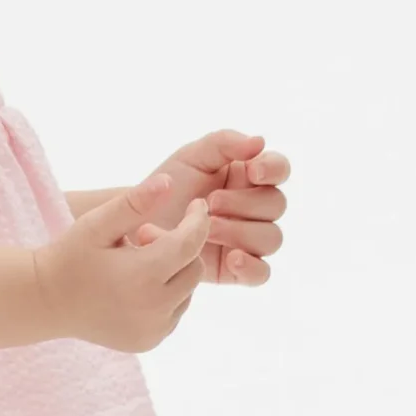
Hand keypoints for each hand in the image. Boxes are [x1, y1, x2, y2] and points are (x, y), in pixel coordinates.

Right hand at [34, 176, 210, 351]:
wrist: (46, 302)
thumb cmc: (70, 256)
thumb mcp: (97, 223)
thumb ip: (133, 202)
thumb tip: (169, 182)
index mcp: (142, 276)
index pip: (190, 243)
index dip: (198, 220)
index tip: (196, 204)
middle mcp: (153, 309)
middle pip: (194, 268)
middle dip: (179, 248)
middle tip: (143, 238)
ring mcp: (152, 330)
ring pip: (188, 291)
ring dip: (174, 272)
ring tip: (137, 262)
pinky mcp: (149, 341)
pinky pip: (175, 311)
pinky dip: (166, 295)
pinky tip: (138, 285)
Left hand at [147, 130, 289, 284]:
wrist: (136, 226)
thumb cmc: (164, 188)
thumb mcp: (189, 158)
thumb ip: (223, 143)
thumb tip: (260, 142)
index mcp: (247, 177)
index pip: (279, 169)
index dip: (273, 169)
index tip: (253, 172)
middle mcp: (253, 208)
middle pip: (275, 205)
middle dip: (244, 203)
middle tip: (210, 203)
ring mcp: (246, 239)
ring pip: (271, 238)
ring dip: (241, 231)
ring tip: (207, 230)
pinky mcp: (235, 268)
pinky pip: (262, 273)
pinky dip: (251, 267)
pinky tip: (231, 258)